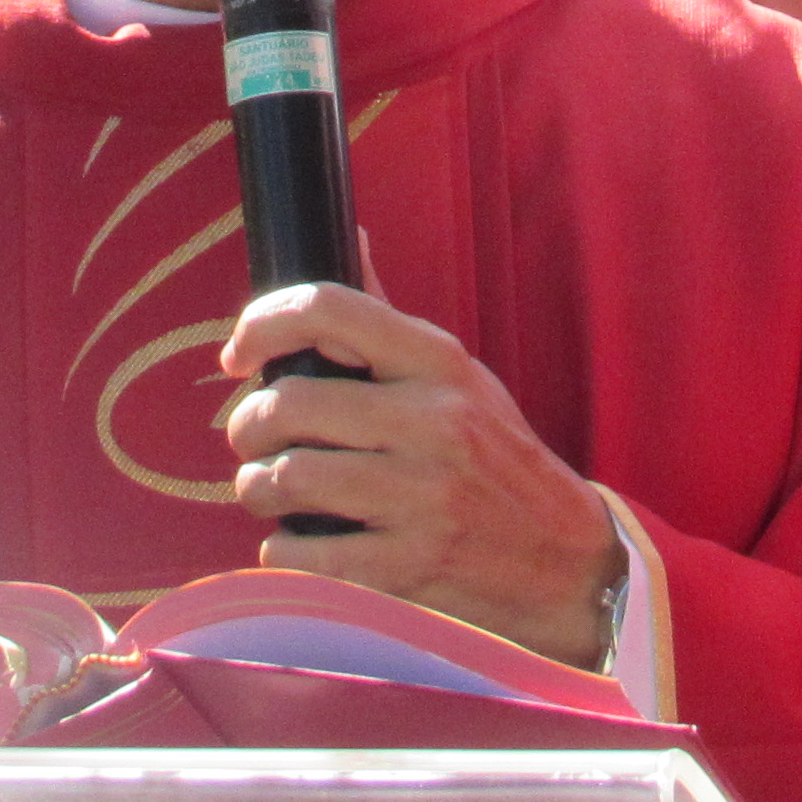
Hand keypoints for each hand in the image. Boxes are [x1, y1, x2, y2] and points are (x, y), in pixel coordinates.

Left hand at [217, 283, 624, 669]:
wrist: (564, 558)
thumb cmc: (497, 458)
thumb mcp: (459, 378)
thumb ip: (390, 322)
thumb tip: (350, 234)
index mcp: (438, 363)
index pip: (328, 308)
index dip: (261, 323)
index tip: (237, 356)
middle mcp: (432, 421)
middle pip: (289, 401)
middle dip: (247, 426)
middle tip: (250, 439)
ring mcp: (422, 497)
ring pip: (287, 478)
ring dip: (256, 487)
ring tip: (266, 489)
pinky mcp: (409, 567)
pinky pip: (304, 555)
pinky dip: (283, 552)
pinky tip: (297, 544)